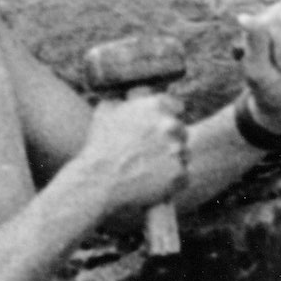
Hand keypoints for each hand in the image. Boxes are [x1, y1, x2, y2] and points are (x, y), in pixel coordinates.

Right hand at [75, 91, 185, 228]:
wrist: (98, 182)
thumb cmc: (98, 146)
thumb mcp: (105, 111)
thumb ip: (125, 100)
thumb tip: (132, 97)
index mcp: (157, 105)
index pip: (177, 107)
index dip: (167, 118)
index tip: (159, 129)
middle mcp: (171, 125)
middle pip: (181, 132)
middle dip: (170, 140)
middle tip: (152, 153)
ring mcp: (178, 150)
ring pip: (183, 154)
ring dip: (171, 160)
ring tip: (149, 170)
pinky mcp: (179, 175)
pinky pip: (182, 177)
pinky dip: (171, 181)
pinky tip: (153, 183)